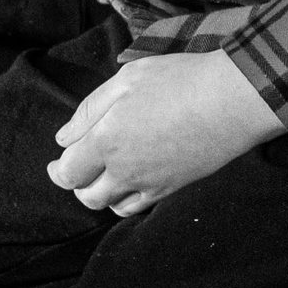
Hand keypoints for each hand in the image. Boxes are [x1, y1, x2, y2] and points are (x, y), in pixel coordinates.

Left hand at [46, 50, 283, 216]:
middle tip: (78, 167)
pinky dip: (126, 201)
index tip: (56, 161)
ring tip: (103, 175)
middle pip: (87, 195)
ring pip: (112, 206)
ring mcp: (151, 184)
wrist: (231, 101)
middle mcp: (124, 170)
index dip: (57, 170)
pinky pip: (139, 207)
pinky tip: (130, 182)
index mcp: (106, 141)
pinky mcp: (174, 188)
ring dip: (101, 194)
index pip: (68, 172)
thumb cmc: (178, 81)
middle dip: (77, 184)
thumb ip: (89, 110)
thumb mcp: (126, 79)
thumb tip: (63, 138)